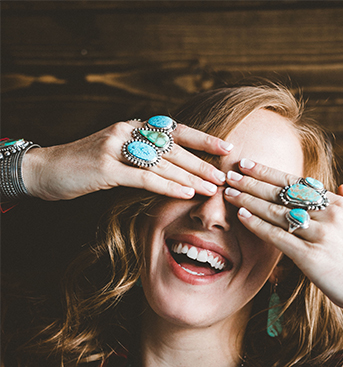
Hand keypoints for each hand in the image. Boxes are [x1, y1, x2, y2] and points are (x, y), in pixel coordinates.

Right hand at [22, 121, 231, 200]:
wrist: (46, 169)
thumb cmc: (85, 165)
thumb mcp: (116, 154)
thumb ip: (141, 155)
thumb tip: (174, 167)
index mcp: (132, 126)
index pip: (174, 130)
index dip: (202, 138)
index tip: (225, 146)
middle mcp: (127, 131)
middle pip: (173, 148)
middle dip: (201, 163)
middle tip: (224, 175)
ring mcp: (115, 147)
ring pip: (162, 162)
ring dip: (191, 176)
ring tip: (213, 187)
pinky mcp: (105, 167)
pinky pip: (144, 177)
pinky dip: (168, 185)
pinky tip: (186, 193)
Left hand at [224, 160, 342, 323]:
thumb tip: (341, 187)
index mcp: (338, 204)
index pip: (296, 183)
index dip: (269, 173)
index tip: (249, 165)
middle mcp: (329, 214)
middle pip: (282, 193)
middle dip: (252, 182)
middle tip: (230, 174)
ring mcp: (320, 235)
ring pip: (276, 212)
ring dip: (249, 201)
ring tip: (229, 193)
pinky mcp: (311, 257)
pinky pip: (278, 237)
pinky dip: (258, 225)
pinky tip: (242, 217)